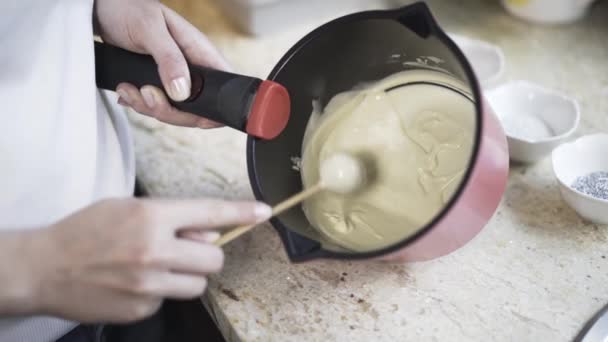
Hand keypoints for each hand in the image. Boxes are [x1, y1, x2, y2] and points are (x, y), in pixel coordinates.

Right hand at [24, 198, 270, 322]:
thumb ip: (170, 217)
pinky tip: (135, 284)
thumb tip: (209, 231)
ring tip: (157, 268)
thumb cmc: (85, 231)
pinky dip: (161, 293)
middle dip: (206, 256)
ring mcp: (148, 285)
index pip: (210, 212)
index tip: (264, 212)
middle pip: (214, 260)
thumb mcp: (126, 208)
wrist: (45, 268)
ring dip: (187, 277)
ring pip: (198, 285)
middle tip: (187, 251)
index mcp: (151, 217)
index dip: (242, 212)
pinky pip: (170, 300)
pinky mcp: (141, 308)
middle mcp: (154, 251)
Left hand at [94, 0, 228, 127]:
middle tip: (146, 94)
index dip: (215, 109)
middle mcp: (192, 68)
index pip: (223, 87)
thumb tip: (182, 93)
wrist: (103, 8)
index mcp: (200, 52)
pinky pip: (156, 106)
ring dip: (147, 106)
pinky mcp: (159, 84)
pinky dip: (139, 104)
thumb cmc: (128, 8)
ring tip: (127, 88)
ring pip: (175, 111)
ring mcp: (176, 78)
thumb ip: (169, 59)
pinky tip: (127, 91)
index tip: (193, 116)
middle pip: (198, 109)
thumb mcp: (149, 29)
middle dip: (169, 111)